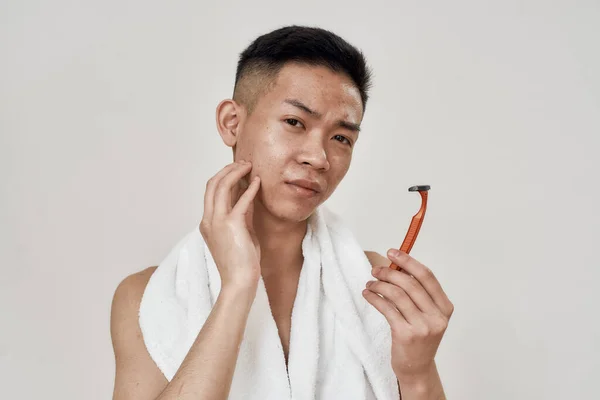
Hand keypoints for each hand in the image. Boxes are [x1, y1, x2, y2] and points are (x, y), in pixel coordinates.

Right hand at [199, 160, 261, 290]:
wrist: (239, 281)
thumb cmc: (241, 262)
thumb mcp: (240, 233)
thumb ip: (242, 214)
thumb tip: (248, 196)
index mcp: (207, 223)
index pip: (211, 192)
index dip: (224, 177)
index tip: (238, 170)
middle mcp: (208, 219)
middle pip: (212, 184)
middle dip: (227, 170)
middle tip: (243, 163)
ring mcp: (217, 221)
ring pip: (221, 186)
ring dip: (236, 172)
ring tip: (249, 166)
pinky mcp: (231, 224)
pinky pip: (241, 200)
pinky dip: (249, 188)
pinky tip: (258, 181)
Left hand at [362, 250, 453, 381]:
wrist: (416, 368)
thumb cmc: (419, 337)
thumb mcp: (427, 315)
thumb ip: (418, 293)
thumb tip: (396, 267)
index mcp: (445, 307)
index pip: (427, 276)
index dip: (408, 261)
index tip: (392, 252)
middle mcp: (437, 316)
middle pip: (410, 283)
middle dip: (389, 272)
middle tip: (375, 270)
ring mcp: (423, 327)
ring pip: (397, 294)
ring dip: (379, 285)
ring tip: (370, 284)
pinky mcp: (405, 334)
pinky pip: (386, 308)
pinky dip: (374, 298)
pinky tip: (367, 295)